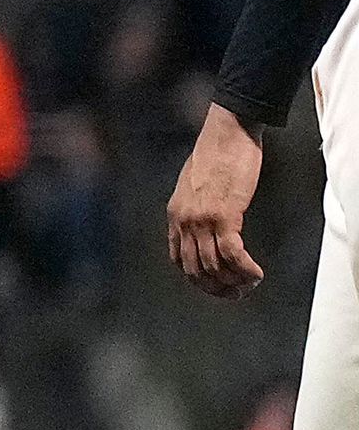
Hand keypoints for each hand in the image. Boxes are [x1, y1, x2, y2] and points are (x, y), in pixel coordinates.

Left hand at [169, 104, 269, 297]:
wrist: (226, 135)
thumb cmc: (215, 156)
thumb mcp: (194, 186)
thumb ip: (195, 208)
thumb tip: (204, 227)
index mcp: (174, 215)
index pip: (178, 259)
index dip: (197, 279)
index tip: (216, 287)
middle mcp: (183, 221)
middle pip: (194, 268)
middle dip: (216, 287)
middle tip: (237, 294)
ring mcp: (201, 220)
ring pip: (214, 265)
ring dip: (234, 281)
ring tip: (251, 284)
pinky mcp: (223, 215)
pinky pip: (232, 253)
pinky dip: (244, 268)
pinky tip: (256, 273)